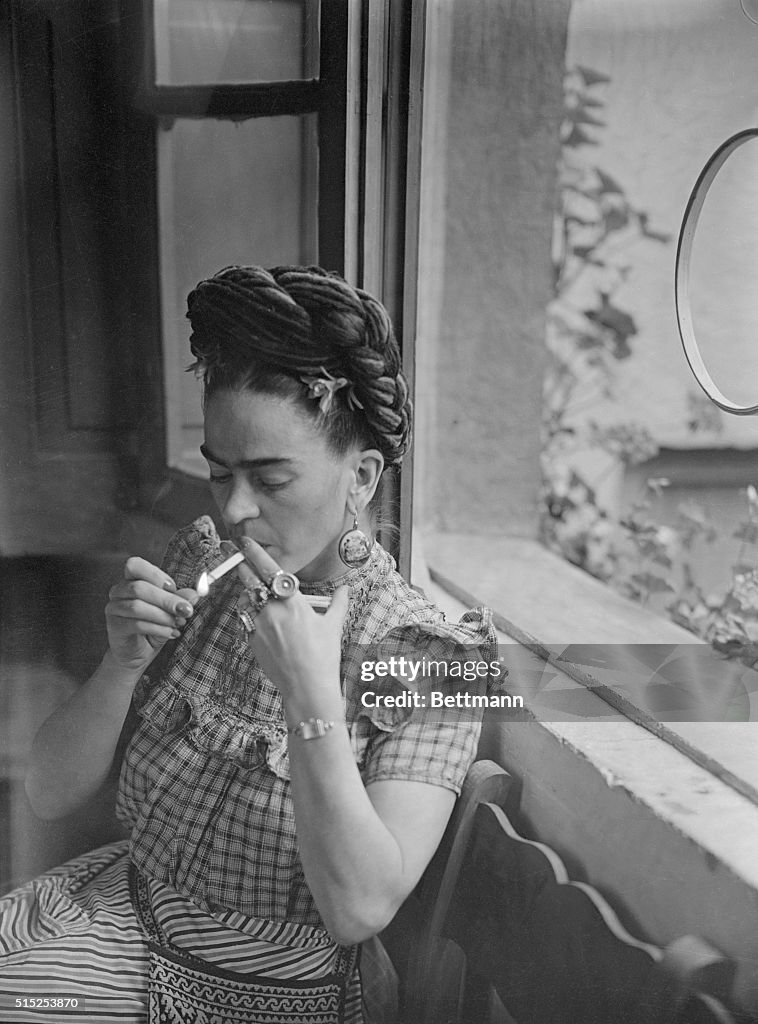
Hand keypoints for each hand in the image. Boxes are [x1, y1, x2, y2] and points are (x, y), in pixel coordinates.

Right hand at [105, 557, 197, 673]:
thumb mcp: (171, 611)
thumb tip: (194, 594)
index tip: (173, 587)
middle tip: (187, 610)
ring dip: (163, 616)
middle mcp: (118, 591)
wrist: (137, 653)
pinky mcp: (114, 627)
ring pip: (137, 607)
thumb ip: (180, 600)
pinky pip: (136, 624)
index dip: (155, 574)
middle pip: (139, 588)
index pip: (135, 565)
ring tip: (179, 624)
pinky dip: (158, 629)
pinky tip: (171, 633)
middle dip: (167, 599)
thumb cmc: (154, 627)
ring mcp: (113, 609)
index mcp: (131, 580)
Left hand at [235, 538, 348, 701]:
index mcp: (292, 601)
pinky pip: (246, 621)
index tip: (245, 541)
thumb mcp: (333, 626)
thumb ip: (338, 604)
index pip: (269, 569)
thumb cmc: (323, 656)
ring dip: (248, 594)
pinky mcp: (251, 641)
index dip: (255, 552)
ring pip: (245, 601)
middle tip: (234, 553)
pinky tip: (262, 620)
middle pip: (248, 580)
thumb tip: (346, 590)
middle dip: (240, 565)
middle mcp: (271, 610)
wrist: (307, 687)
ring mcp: (258, 626)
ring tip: (255, 593)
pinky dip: (251, 615)